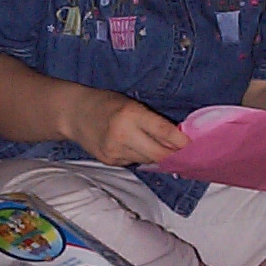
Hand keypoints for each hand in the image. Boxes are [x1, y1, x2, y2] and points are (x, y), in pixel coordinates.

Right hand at [64, 89, 188, 165]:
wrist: (74, 113)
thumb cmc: (106, 103)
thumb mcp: (130, 103)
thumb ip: (151, 120)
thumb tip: (176, 138)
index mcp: (130, 114)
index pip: (163, 132)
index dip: (180, 141)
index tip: (192, 146)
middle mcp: (123, 134)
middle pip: (158, 154)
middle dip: (173, 156)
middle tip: (184, 155)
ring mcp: (114, 150)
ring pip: (147, 160)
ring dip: (156, 156)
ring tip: (157, 147)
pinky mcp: (109, 160)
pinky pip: (133, 161)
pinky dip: (139, 156)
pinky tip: (132, 146)